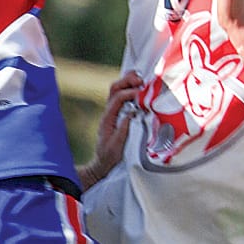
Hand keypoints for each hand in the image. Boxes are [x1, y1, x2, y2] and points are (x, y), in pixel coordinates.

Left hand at [82, 71, 143, 185]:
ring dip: (127, 82)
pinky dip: (129, 89)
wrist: (102, 163)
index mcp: (108, 118)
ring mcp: (111, 112)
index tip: (141, 92)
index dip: (129, 93)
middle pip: (114, 89)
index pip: (117, 99)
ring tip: (141, 79)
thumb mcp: (117, 145)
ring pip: (116, 90)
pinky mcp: (116, 114)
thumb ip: (123, 129)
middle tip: (141, 80)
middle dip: (127, 81)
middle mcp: (108, 112)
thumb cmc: (109, 156)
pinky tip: (139, 88)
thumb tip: (132, 112)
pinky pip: (121, 97)